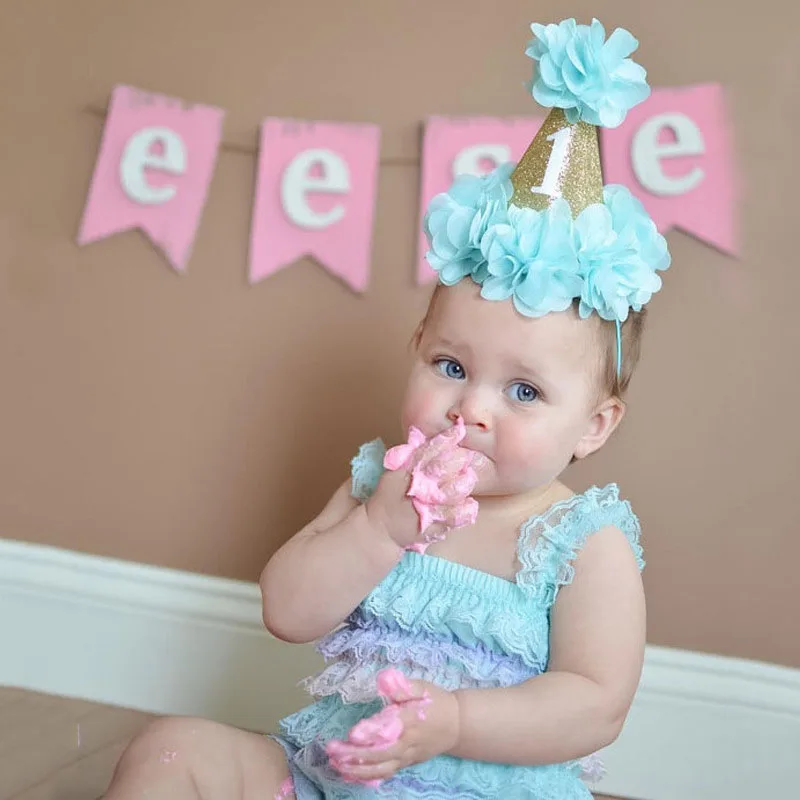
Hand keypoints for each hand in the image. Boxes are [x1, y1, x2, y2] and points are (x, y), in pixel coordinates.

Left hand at [326, 678, 459, 784]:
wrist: (457, 725)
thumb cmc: (436, 702)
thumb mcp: (423, 688)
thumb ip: (404, 686)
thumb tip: (384, 680)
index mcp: (412, 720)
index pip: (390, 728)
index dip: (371, 732)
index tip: (352, 733)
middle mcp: (408, 742)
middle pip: (381, 753)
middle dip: (356, 753)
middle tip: (333, 749)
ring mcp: (408, 756)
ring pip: (382, 768)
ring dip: (358, 769)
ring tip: (336, 764)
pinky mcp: (407, 763)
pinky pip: (386, 773)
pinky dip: (368, 775)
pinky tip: (350, 773)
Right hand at [368, 427, 481, 549]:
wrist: (380, 528)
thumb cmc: (388, 498)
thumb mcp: (393, 473)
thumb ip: (409, 457)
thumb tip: (421, 435)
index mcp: (406, 471)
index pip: (428, 450)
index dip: (446, 439)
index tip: (459, 430)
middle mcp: (417, 486)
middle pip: (442, 467)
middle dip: (458, 459)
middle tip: (466, 457)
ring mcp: (426, 507)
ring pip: (452, 491)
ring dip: (464, 483)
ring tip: (468, 478)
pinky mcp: (432, 526)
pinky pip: (454, 516)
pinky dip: (465, 509)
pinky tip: (470, 504)